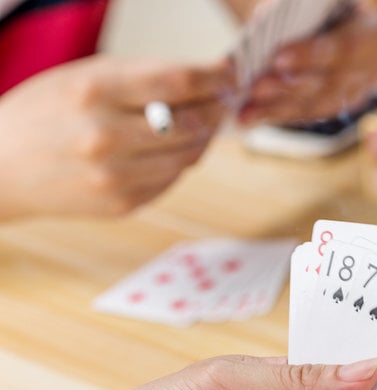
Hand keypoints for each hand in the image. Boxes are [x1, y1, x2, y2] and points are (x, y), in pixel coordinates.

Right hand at [0, 56, 231, 219]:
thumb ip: (142, 78)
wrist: (1, 166)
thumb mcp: (84, 76)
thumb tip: (205, 82)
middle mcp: (105, 136)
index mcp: (94, 91)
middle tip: (220, 101)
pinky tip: (166, 150)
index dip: (214, 78)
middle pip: (193, 122)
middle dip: (215, 110)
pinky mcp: (122, 203)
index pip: (177, 82)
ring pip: (189, 156)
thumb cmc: (44, 113)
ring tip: (197, 125)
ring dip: (202, 139)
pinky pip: (172, 179)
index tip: (229, 74)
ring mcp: (115, 175)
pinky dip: (178, 162)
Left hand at [238, 0, 376, 125]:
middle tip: (255, 88)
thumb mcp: (307, 3)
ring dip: (279, 108)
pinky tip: (250, 116)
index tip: (278, 59)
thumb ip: (293, 9)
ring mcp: (357, 92)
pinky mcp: (337, 107)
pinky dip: (277, 115)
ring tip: (247, 110)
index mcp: (374, 31)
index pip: (347, 47)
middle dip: (290, 87)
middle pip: (332, 84)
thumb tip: (265, 20)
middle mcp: (373, 68)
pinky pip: (307, 115)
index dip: (312, 55)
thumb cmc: (313, 6)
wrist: (320, 18)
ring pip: (318, 106)